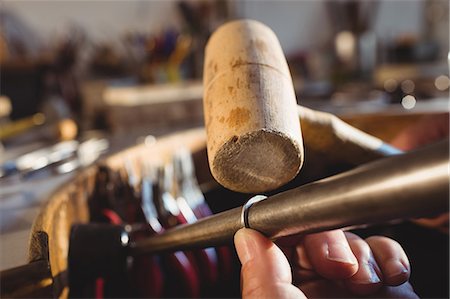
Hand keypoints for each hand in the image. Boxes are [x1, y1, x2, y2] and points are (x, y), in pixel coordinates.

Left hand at [234, 228, 417, 297]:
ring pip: (351, 241)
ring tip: (365, 282)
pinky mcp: (386, 293)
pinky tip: (390, 278)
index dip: (292, 232)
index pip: (281, 243)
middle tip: (338, 266)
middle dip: (330, 243)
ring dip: (361, 253)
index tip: (300, 237)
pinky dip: (390, 257)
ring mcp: (350, 289)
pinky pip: (385, 256)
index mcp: (279, 293)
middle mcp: (314, 289)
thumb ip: (260, 278)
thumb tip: (245, 237)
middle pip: (317, 237)